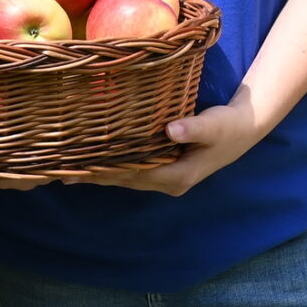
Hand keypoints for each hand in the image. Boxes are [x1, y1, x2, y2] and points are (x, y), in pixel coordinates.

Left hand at [84, 93, 267, 194]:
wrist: (245, 128)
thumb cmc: (229, 125)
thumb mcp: (214, 125)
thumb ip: (193, 127)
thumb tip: (171, 130)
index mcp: (177, 176)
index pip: (132, 174)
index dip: (105, 170)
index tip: (79, 166)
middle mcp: (169, 182)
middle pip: (124, 179)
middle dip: (94, 175)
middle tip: (60, 170)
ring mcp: (166, 177)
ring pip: (126, 177)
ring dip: (99, 173)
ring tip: (68, 169)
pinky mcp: (165, 168)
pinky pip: (133, 169)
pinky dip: (112, 166)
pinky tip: (93, 161)